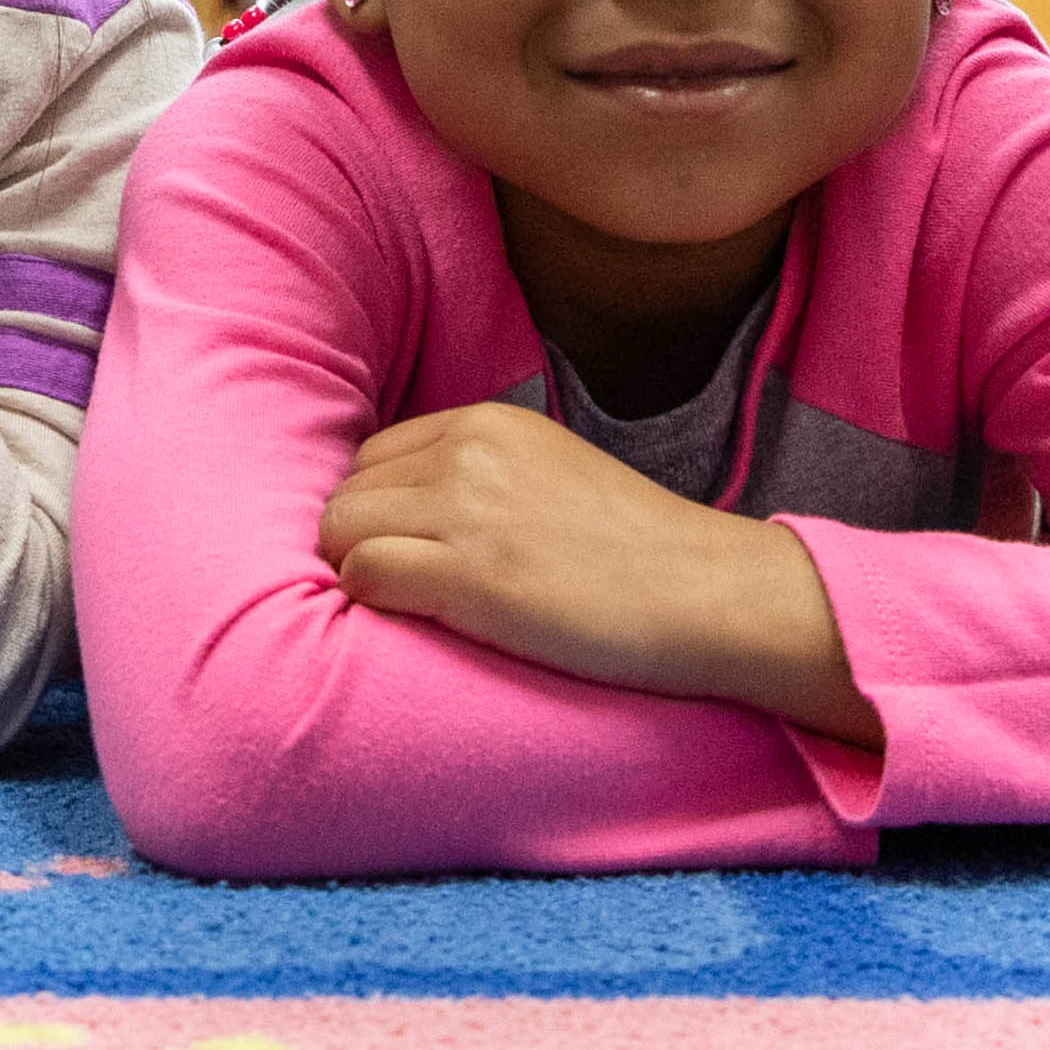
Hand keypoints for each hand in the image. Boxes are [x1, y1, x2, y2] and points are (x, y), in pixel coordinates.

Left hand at [319, 401, 875, 744]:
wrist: (708, 593)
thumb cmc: (640, 552)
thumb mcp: (554, 474)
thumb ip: (482, 476)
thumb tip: (413, 516)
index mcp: (488, 424)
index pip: (374, 457)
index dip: (379, 512)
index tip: (409, 554)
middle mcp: (468, 454)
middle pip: (348, 493)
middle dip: (361, 543)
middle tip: (406, 592)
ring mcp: (465, 512)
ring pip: (342, 532)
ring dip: (361, 575)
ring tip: (414, 611)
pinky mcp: (469, 576)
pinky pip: (363, 577)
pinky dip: (374, 605)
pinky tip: (420, 625)